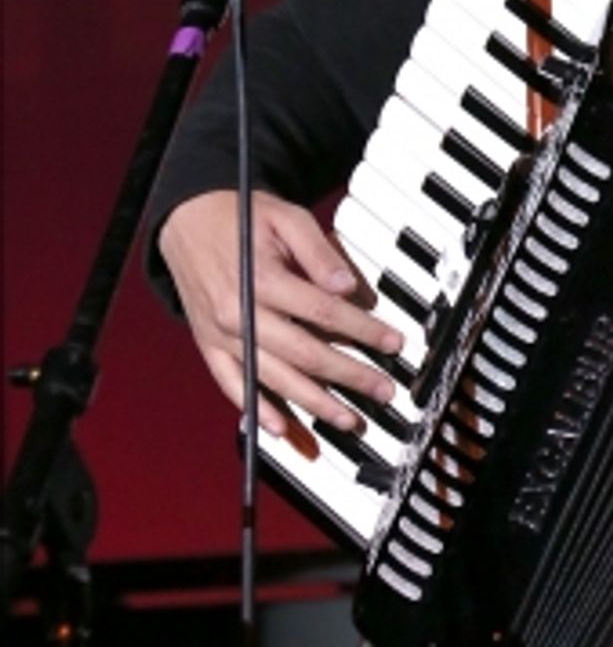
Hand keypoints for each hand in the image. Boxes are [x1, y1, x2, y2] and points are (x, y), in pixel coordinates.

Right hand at [158, 189, 401, 435]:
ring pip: (274, 378)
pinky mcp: (209, 346)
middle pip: (304, 354)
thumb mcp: (287, 217)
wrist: (186, 220)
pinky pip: (232, 385)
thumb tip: (347, 288)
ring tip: (348, 419)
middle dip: (349, 376)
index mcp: (262, 279)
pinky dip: (257, 410)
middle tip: (384, 391)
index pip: (323, 313)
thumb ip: (319, 252)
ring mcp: (222, 334)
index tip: (392, 343)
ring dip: (314, 404)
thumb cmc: (241, 217)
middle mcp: (240, 313)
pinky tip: (281, 429)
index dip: (363, 330)